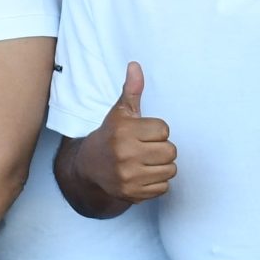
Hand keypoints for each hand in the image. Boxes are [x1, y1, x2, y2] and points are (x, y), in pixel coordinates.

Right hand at [77, 63, 175, 203]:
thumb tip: (135, 65)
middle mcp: (125, 154)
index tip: (143, 133)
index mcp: (124, 132)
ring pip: (170, 170)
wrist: (89, 167)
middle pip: (171, 151)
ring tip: (146, 162)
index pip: (164, 129)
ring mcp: (129, 176)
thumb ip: (132, 90)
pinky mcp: (132, 193)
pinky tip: (144, 175)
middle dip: (162, 149)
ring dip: (163, 166)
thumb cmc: (111, 136)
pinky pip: (164, 188)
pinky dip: (158, 183)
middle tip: (147, 149)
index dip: (157, 131)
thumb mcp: (120, 112)